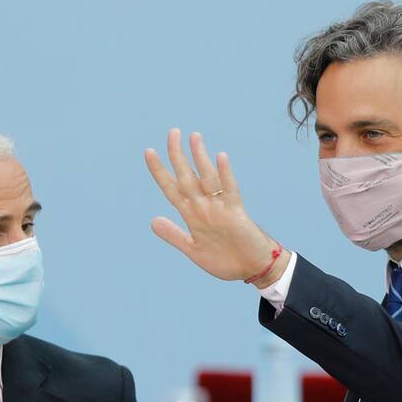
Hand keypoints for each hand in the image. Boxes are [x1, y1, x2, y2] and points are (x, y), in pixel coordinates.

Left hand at [144, 129, 281, 281]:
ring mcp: (220, 208)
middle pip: (187, 177)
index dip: (159, 171)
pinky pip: (230, 190)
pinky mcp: (236, 213)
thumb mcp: (194, 249)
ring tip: (194, 137)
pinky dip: (225, 175)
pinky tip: (220, 157)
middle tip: (172, 132)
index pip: (172, 188)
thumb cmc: (226, 259)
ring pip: (207, 178)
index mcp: (192, 215)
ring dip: (200, 158)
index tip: (149, 152)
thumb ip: (174, 235)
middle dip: (177, 156)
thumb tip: (153, 221)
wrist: (252, 269)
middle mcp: (204, 207)